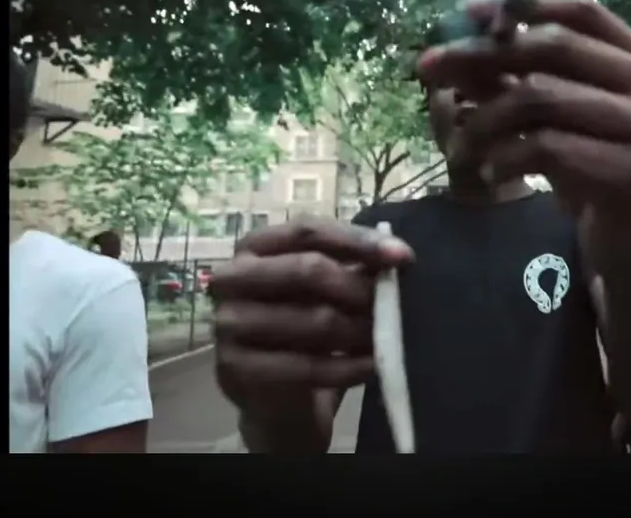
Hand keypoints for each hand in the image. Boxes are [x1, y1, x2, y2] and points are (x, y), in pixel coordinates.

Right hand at [209, 216, 413, 432]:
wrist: (275, 400)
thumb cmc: (303, 331)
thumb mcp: (326, 292)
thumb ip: (354, 266)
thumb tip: (398, 254)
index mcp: (254, 247)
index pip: (308, 230)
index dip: (358, 240)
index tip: (403, 256)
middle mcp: (231, 278)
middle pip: (307, 268)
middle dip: (359, 287)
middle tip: (393, 304)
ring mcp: (227, 324)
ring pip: (313, 319)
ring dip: (360, 330)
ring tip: (387, 337)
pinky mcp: (236, 369)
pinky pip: (307, 366)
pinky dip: (348, 367)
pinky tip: (371, 367)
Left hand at [418, 0, 630, 227]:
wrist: (624, 247)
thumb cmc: (588, 173)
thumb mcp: (549, 117)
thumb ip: (513, 75)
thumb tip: (459, 34)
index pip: (583, 10)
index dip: (522, 3)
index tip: (466, 11)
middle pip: (556, 46)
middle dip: (482, 53)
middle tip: (428, 68)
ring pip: (543, 95)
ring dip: (484, 118)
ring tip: (459, 146)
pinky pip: (548, 147)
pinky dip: (506, 158)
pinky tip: (492, 175)